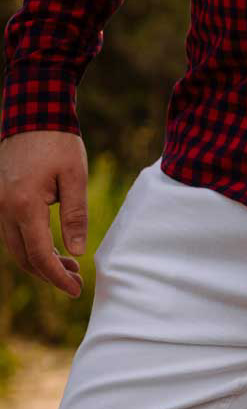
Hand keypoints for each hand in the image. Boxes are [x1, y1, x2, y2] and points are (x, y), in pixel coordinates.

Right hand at [0, 129, 89, 298]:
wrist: (33, 118)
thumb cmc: (58, 144)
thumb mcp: (75, 177)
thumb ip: (75, 215)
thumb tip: (77, 251)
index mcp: (23, 205)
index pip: (38, 253)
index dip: (56, 275)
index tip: (76, 290)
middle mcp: (4, 210)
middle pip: (23, 257)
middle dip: (49, 274)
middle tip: (76, 283)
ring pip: (16, 248)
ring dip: (40, 261)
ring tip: (70, 268)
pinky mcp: (2, 201)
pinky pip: (13, 234)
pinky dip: (31, 246)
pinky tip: (53, 249)